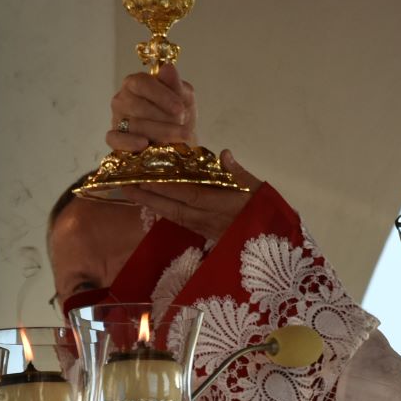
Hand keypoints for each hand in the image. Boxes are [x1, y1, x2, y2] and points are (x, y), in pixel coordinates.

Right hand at [106, 63, 195, 153]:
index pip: (142, 83)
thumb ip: (175, 84)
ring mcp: (117, 119)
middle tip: (182, 124)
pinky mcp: (115, 138)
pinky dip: (129, 142)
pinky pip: (115, 139)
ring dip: (159, 132)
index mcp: (135, 83)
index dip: (161, 95)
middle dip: (164, 117)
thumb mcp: (184, 97)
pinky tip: (144, 144)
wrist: (179, 139)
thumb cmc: (178, 114)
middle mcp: (122, 99)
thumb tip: (168, 68)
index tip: (179, 108)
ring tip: (179, 136)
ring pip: (134, 125)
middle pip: (138, 107)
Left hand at [120, 150, 261, 242]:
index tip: (149, 177)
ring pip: (174, 217)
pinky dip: (163, 213)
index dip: (170, 188)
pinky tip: (150, 205)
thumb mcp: (260, 190)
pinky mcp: (203, 235)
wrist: (273, 247)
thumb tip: (224, 153)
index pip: (192, 195)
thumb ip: (240, 173)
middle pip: (175, 209)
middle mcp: (211, 220)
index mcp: (225, 206)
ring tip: (132, 192)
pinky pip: (179, 222)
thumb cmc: (267, 212)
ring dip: (152, 205)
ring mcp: (205, 229)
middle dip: (150, 197)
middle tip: (127, 184)